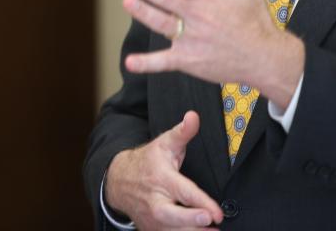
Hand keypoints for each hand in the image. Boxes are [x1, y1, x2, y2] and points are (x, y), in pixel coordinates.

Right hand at [106, 111, 222, 229]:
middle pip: (171, 215)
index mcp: (161, 178)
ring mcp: (152, 218)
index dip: (200, 202)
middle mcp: (155, 201)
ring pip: (171, 230)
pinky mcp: (152, 230)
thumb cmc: (147, 162)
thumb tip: (194, 116)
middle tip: (209, 221)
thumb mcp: (164, 143)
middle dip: (190, 220)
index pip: (182, 191)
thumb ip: (182, 132)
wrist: (119, 181)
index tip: (216, 212)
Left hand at [120, 0, 303, 108]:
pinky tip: (130, 62)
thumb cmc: (255, 15)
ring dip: (143, 13)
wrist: (265, 56)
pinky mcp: (190, 59)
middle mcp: (198, 15)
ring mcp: (192, 38)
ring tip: (127, 1)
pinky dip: (148, 64)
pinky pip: (166, 61)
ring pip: (162, 24)